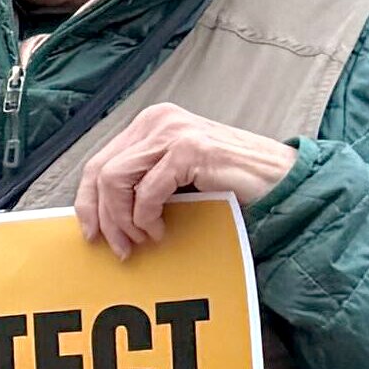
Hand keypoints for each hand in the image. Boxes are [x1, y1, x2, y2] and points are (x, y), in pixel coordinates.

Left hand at [74, 104, 291, 255]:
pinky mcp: (190, 148)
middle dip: (103, 216)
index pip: (98, 162)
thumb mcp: (174, 178)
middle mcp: (157, 121)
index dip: (87, 201)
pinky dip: (147, 217)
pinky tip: (161, 230)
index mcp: (150, 124)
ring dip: (123, 220)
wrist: (281, 180)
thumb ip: (141, 183)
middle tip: (118, 247)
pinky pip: (147, 191)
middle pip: (101, 172)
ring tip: (143, 239)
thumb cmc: (228, 182)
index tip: (91, 233)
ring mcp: (173, 131)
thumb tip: (99, 215)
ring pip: (115, 180)